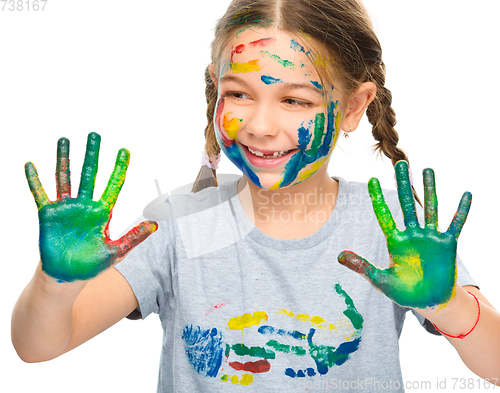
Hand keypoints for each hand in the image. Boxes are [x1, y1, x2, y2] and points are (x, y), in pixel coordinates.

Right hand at [25, 132, 157, 281]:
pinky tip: (30, 165)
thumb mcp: (116, 251)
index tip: (125, 151)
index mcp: (102, 212)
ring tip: (64, 140)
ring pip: (65, 178)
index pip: (114, 185)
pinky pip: (40, 194)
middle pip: (90, 175)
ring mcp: (66, 208)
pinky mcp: (48, 215)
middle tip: (95, 135)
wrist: (67, 276)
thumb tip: (156, 225)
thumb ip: (134, 237)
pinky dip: (34, 180)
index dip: (119, 168)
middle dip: (93, 155)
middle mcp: (85, 205)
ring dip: (64, 159)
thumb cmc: (92, 264)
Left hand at [338, 161, 471, 308]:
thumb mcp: (381, 281)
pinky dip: (461, 211)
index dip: (378, 198)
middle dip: (403, 184)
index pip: (384, 215)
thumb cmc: (404, 292)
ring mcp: (430, 237)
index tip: (370, 180)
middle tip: (400, 163)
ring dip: (430, 190)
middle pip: (406, 204)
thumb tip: (339, 256)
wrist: (429, 302)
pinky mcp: (447, 244)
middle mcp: (412, 234)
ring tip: (427, 170)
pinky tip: (466, 195)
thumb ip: (362, 267)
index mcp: (395, 241)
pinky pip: (455, 224)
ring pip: (430, 209)